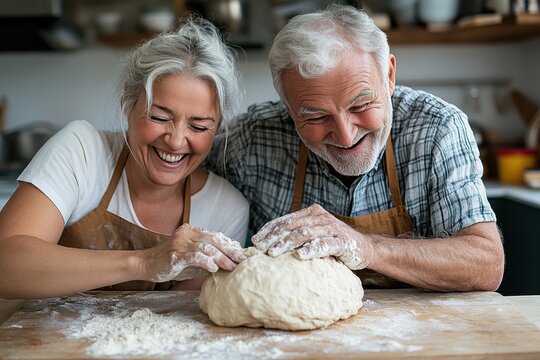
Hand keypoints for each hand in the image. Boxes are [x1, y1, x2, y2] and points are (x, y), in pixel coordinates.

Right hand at [142, 224, 245, 281]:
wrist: (146, 265)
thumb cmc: (171, 263)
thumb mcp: (192, 259)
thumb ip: (207, 258)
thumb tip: (229, 263)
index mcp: (192, 231)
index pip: (215, 236)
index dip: (230, 245)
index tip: (242, 254)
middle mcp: (187, 233)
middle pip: (214, 240)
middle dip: (230, 251)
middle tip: (242, 260)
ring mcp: (180, 243)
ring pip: (206, 248)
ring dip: (221, 258)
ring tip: (232, 267)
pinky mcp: (174, 254)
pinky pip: (193, 256)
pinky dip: (205, 261)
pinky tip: (214, 268)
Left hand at [251, 204, 371, 269]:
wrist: (365, 249)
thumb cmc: (334, 244)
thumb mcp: (314, 236)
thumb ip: (297, 235)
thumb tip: (268, 245)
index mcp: (312, 213)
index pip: (285, 219)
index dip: (269, 229)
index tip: (255, 240)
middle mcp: (321, 217)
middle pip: (292, 226)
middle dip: (273, 237)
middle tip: (260, 249)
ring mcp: (333, 228)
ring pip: (304, 233)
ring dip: (286, 244)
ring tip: (273, 253)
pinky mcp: (343, 242)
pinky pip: (324, 245)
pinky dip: (310, 250)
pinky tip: (299, 256)